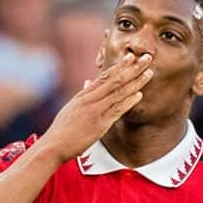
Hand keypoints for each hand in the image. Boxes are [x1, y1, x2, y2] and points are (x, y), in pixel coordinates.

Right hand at [42, 49, 152, 163]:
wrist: (53, 145)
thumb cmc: (62, 130)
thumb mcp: (70, 108)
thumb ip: (82, 95)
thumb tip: (87, 83)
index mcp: (84, 95)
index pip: (104, 76)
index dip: (120, 66)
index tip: (131, 57)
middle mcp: (90, 99)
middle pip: (115, 80)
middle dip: (132, 68)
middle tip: (146, 58)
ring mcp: (95, 111)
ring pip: (118, 92)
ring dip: (135, 82)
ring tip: (149, 72)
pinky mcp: (99, 124)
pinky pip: (116, 111)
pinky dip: (128, 102)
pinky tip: (139, 95)